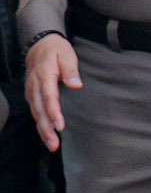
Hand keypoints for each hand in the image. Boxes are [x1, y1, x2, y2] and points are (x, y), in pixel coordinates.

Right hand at [24, 34, 81, 151]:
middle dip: (47, 129)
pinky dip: (40, 125)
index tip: (60, 126)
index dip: (53, 113)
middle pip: (39, 110)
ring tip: (52, 145)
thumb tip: (76, 85)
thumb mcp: (67, 54)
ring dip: (43, 131)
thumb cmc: (57, 50)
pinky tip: (47, 135)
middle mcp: (35, 86)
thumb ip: (71, 70)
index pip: (48, 97)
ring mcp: (31, 92)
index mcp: (44, 75)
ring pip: (36, 114)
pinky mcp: (32, 96)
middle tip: (54, 144)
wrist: (39, 46)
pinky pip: (35, 112)